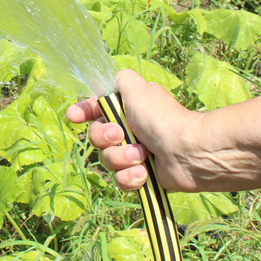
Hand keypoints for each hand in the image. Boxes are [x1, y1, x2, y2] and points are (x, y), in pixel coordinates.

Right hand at [66, 69, 203, 192]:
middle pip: (96, 138)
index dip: (82, 113)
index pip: (95, 110)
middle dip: (105, 138)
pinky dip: (132, 177)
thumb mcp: (138, 89)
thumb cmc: (161, 118)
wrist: (187, 152)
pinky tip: (145, 173)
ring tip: (142, 155)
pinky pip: (120, 181)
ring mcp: (134, 155)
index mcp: (126, 109)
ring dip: (122, 158)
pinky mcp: (141, 177)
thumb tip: (114, 80)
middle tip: (121, 136)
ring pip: (107, 161)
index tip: (73, 117)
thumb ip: (120, 80)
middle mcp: (128, 131)